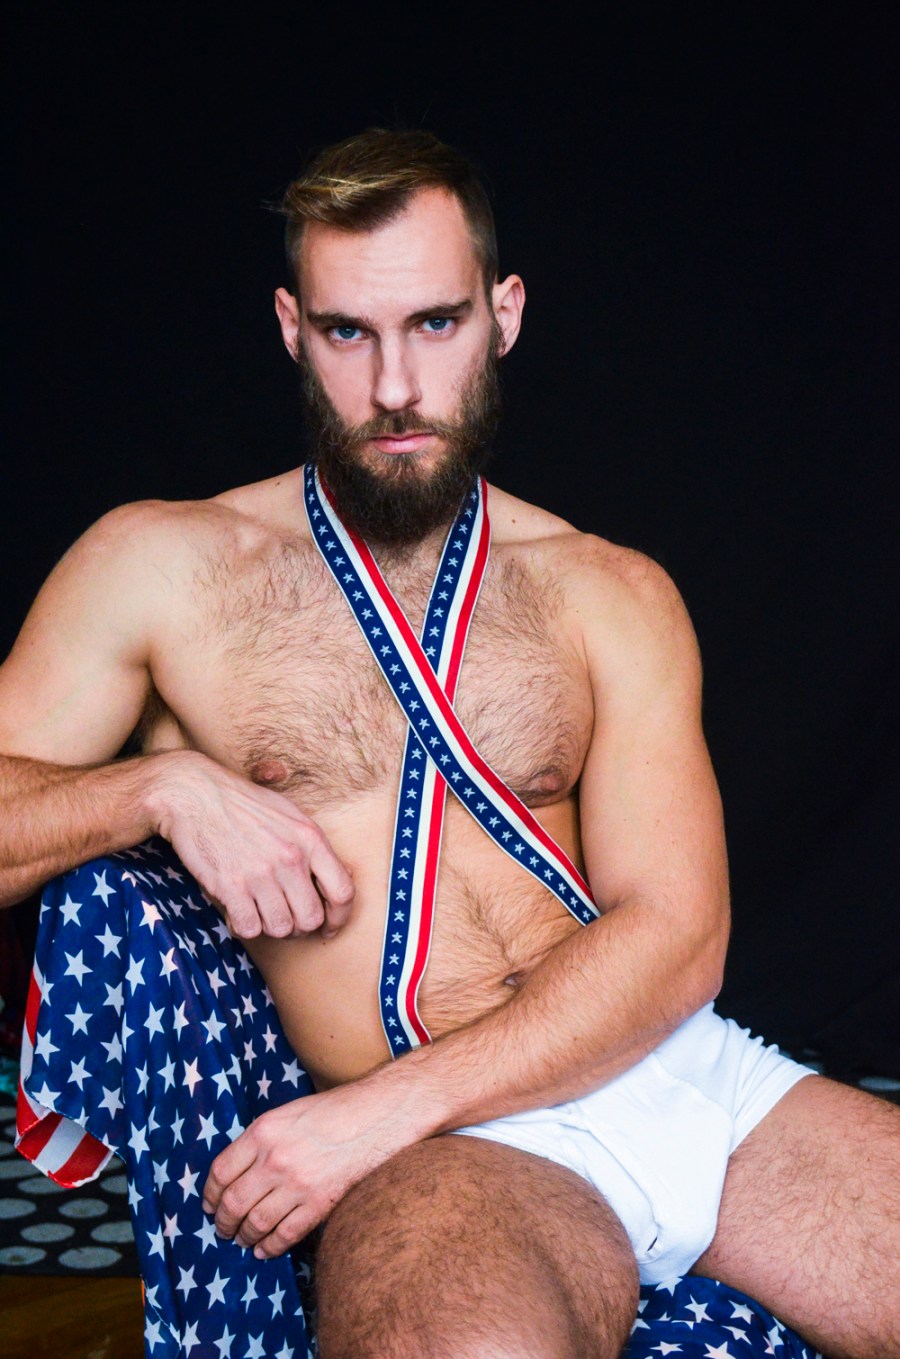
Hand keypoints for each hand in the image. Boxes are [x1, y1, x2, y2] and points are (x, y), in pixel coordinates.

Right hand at [149, 750, 353, 938]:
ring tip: (260, 911)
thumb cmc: (241, 803)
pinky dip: (244, 925)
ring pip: (282, 928)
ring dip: (271, 927)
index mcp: (310, 838)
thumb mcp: (289, 814)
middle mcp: (290, 857)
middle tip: (287, 919)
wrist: (194, 794)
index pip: (343, 892)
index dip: (339, 917)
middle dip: (300, 927)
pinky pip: (249, 928)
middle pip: (312, 918)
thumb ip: (311, 847)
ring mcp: (261, 873)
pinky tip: (238, 910)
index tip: (329, 926)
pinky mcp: (231, 886)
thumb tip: (330, 880)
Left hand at [201, 1084, 410, 1256]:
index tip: (209, 1205)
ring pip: (256, 1224)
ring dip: (244, 1238)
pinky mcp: (319, 1203)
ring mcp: (298, 1184)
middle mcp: (275, 1159)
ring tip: (243, 1240)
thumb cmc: (329, 1113)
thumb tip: (234, 1174)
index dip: (210, 1195)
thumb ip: (258, 1141)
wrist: (373, 1117)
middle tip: (223, 1229)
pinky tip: (265, 1250)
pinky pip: (285, 1235)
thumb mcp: (285, 1115)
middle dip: (223, 1222)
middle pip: (233, 1203)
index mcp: (263, 1132)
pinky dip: (270, 1248)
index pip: (221, 1172)